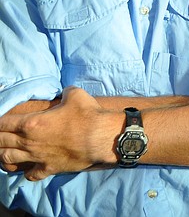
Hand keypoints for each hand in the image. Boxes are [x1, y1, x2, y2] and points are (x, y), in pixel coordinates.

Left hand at [0, 87, 116, 180]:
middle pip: (0, 141)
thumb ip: (65, 92)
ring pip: (8, 159)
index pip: (3, 123)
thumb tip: (65, 92)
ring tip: (6, 150)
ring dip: (3, 154)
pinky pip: (30, 174)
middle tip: (0, 134)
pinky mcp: (49, 168)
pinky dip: (27, 171)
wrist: (101, 138)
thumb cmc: (87, 115)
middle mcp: (29, 141)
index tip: (0, 120)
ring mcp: (37, 157)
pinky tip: (30, 167)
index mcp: (31, 122)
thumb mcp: (75, 94)